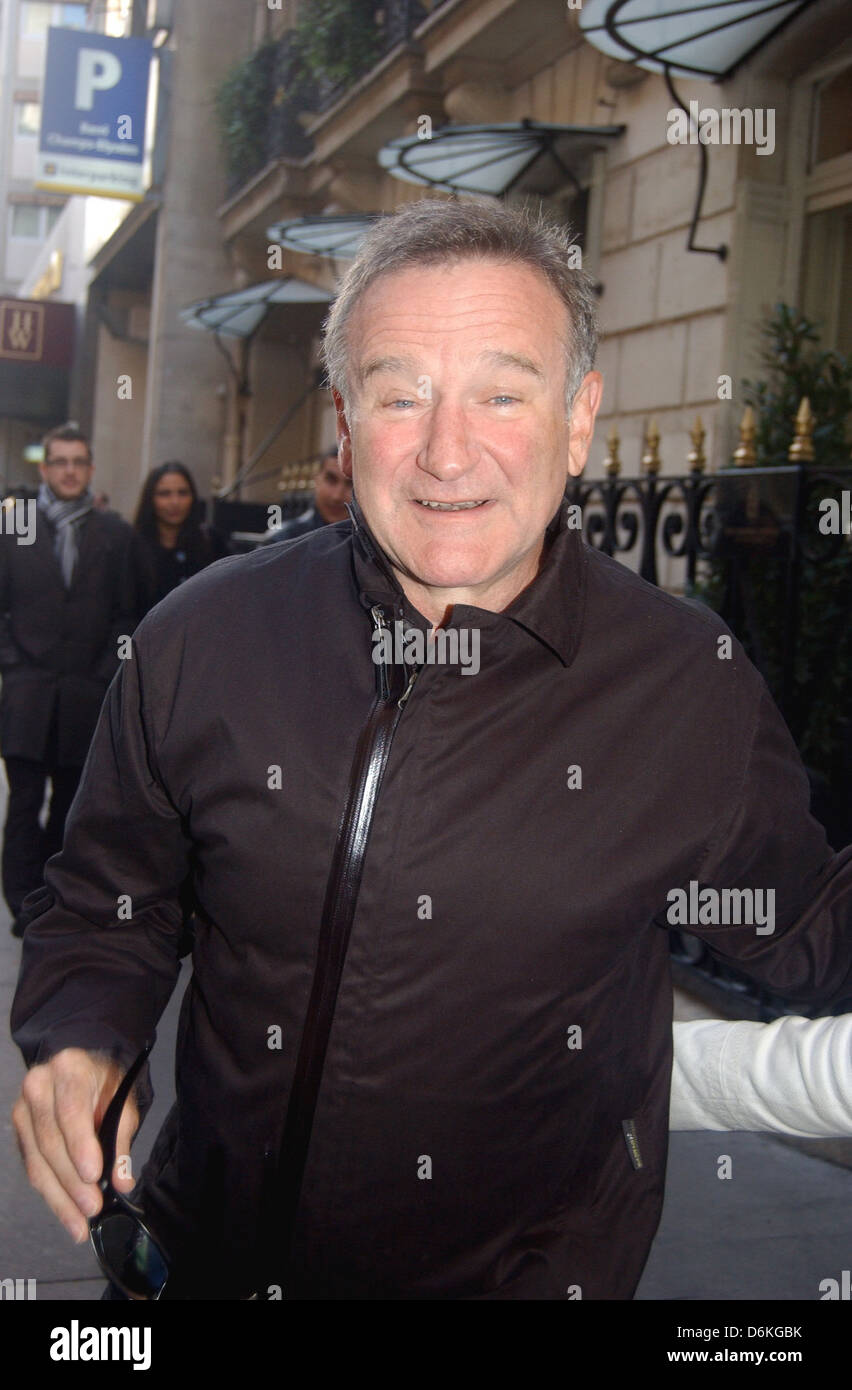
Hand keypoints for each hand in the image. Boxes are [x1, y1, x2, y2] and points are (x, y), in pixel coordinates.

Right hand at [11, 1048, 138, 1243]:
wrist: (78, 1071)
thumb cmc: (103, 1085)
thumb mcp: (122, 1102)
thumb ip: (120, 1140)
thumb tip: (121, 1181)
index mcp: (68, 1069)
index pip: (70, 1111)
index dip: (80, 1146)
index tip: (93, 1175)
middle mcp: (38, 1086)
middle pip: (50, 1142)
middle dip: (72, 1181)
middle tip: (91, 1208)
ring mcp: (22, 1109)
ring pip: (37, 1162)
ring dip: (60, 1198)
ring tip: (80, 1224)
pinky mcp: (18, 1131)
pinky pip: (33, 1168)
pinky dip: (51, 1195)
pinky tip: (68, 1214)